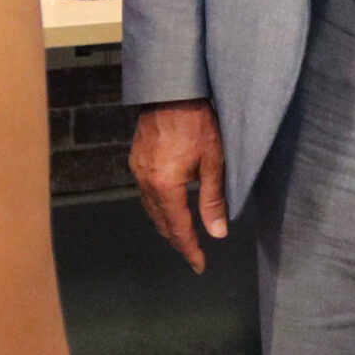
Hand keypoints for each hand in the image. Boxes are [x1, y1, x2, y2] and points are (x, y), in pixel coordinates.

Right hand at [130, 100, 227, 273]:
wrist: (172, 90)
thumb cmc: (197, 121)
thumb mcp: (213, 161)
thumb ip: (213, 200)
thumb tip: (217, 232)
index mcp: (165, 186)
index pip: (178, 229)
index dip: (189, 250)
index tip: (199, 265)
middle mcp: (146, 182)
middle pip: (161, 223)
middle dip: (178, 240)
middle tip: (193, 253)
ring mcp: (138, 170)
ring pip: (151, 209)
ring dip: (167, 224)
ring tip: (184, 234)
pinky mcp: (136, 159)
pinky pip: (145, 193)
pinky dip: (158, 206)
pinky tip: (169, 205)